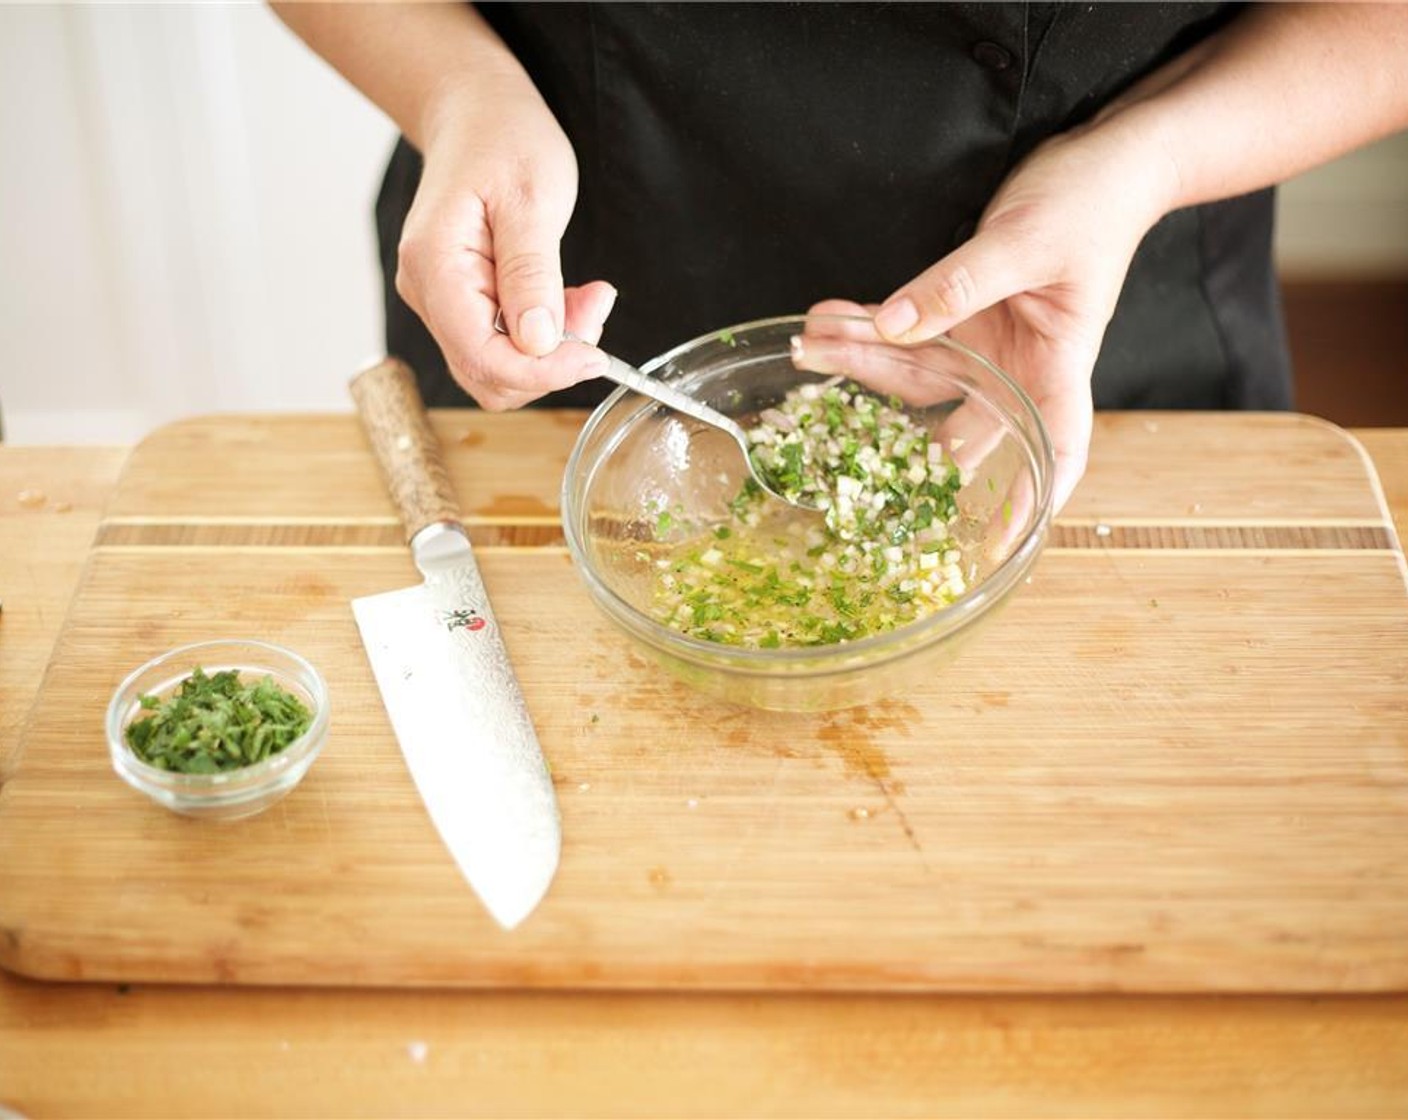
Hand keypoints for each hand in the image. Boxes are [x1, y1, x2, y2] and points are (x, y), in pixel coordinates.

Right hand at [395, 71, 616, 408]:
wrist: (479, 113)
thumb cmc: (503, 139)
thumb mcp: (532, 198)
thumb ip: (532, 273)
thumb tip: (537, 342)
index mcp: (435, 267)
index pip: (481, 357)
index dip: (542, 372)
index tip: (594, 355)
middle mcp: (429, 294)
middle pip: (488, 374)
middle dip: (552, 361)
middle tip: (596, 310)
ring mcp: (442, 302)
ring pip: (500, 366)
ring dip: (554, 350)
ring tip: (590, 299)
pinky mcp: (463, 303)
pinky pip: (505, 344)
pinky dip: (547, 335)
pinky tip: (572, 299)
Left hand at [858, 123, 1176, 511]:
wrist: (1105, 163)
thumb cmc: (1091, 204)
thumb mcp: (1024, 243)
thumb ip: (957, 286)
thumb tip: (894, 327)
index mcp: (1057, 367)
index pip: (1056, 450)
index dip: (1029, 501)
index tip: (1002, 545)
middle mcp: (1020, 370)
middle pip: (956, 423)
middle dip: (891, 431)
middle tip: (828, 435)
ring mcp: (990, 347)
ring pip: (919, 379)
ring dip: (863, 363)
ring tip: (810, 346)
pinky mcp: (964, 315)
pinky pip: (910, 332)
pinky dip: (869, 327)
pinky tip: (829, 320)